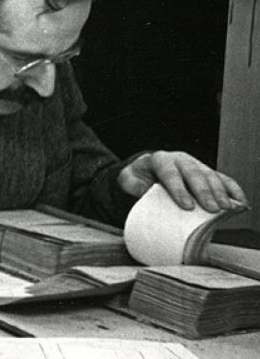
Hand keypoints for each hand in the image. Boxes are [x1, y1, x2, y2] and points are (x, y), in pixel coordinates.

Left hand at [117, 151, 246, 211]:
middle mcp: (179, 159)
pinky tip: (239, 202)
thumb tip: (148, 201)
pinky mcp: (206, 172)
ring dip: (220, 192)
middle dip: (204, 192)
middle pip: (194, 173)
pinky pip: (223, 179)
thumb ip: (137, 189)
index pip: (170, 173)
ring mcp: (195, 164)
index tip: (187, 206)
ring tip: (226, 208)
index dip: (179, 189)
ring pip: (210, 175)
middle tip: (211, 209)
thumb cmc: (136, 178)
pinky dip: (233, 190)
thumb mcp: (128, 182)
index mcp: (159, 160)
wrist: (143, 170)